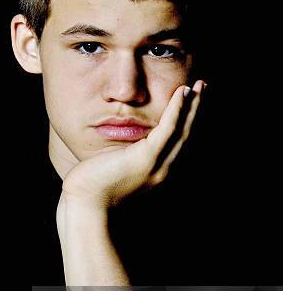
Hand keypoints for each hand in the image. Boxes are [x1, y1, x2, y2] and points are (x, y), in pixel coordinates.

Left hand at [60, 80, 204, 209]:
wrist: (85, 205)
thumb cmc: (94, 187)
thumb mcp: (115, 164)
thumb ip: (126, 152)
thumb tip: (126, 139)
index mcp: (157, 172)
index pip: (179, 142)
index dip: (189, 120)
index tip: (194, 101)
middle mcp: (164, 170)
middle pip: (187, 135)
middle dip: (197, 110)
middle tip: (205, 87)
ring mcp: (157, 166)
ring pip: (182, 130)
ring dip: (193, 106)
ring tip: (200, 84)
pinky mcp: (146, 159)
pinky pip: (168, 129)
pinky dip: (177, 110)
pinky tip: (183, 93)